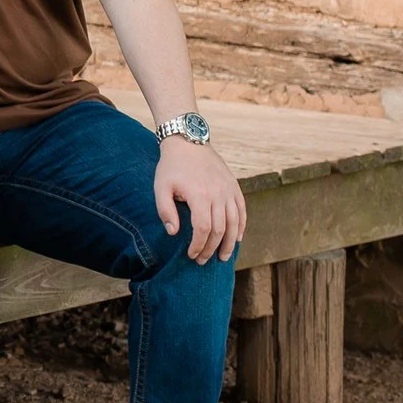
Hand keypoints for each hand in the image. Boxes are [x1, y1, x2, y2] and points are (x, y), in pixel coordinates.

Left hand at [154, 135, 244, 264]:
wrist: (188, 141)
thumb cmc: (171, 166)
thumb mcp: (160, 187)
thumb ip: (165, 211)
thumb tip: (174, 233)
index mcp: (199, 195)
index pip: (203, 229)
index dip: (198, 245)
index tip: (191, 255)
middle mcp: (218, 194)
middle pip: (219, 229)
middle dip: (211, 248)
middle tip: (203, 260)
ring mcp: (228, 190)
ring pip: (234, 223)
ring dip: (230, 243)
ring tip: (223, 257)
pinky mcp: (234, 186)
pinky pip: (242, 210)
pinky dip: (241, 226)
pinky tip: (237, 238)